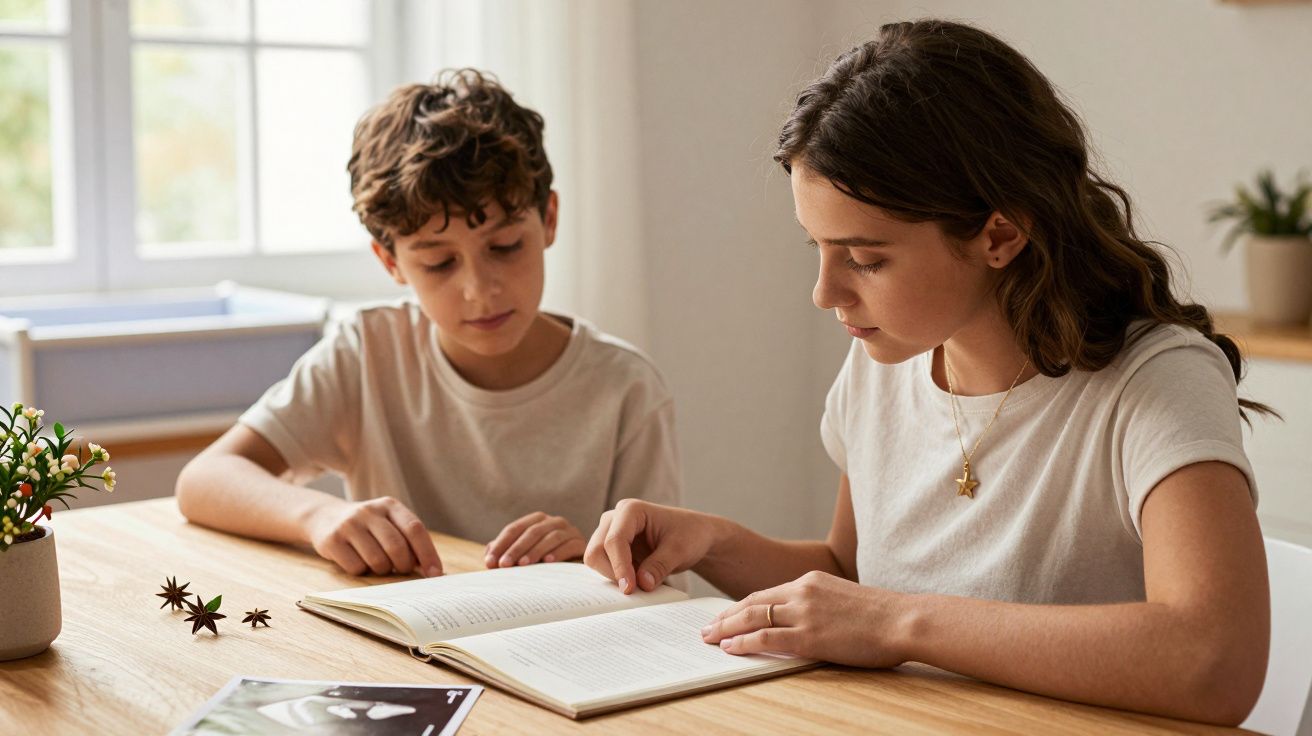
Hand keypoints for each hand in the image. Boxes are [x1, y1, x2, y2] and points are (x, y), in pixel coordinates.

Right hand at [304, 496, 442, 576]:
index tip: (435, 573)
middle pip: (397, 547)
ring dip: (382, 570)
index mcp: (390, 505)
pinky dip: (362, 572)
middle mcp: (369, 511)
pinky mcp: (332, 540)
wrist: (326, 517)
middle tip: (402, 570)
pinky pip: (357, 568)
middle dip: (404, 565)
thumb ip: (409, 541)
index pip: (414, 529)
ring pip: (377, 560)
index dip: (428, 553)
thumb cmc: (368, 528)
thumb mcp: (389, 524)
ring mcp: (349, 524)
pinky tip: (357, 561)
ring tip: (378, 564)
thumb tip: (431, 570)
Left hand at [484, 512, 586, 568]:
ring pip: (550, 537)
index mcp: (535, 520)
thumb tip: (489, 556)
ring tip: (523, 564)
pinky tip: (547, 562)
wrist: (574, 569)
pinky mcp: (580, 543)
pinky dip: (558, 552)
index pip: (514, 529)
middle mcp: (553, 521)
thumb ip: (504, 553)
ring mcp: (568, 531)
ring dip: (535, 550)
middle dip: (516, 548)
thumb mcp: (522, 556)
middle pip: (531, 531)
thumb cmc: (542, 563)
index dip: (501, 545)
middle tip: (504, 565)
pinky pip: (569, 545)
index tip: (490, 562)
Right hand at [584, 499, 717, 593]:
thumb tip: (642, 584)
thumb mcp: (680, 551)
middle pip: (596, 550)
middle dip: (612, 572)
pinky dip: (616, 577)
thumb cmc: (689, 535)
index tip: (629, 588)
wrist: (694, 536)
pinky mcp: (611, 548)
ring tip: (640, 582)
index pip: (614, 540)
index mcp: (631, 510)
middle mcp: (614, 518)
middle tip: (634, 589)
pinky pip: (603, 566)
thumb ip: (660, 566)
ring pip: (595, 559)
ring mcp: (610, 532)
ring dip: (613, 575)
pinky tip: (636, 580)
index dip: (619, 566)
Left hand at [700, 571, 909, 668]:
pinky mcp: (810, 635)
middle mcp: (803, 591)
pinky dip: (744, 643)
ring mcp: (805, 612)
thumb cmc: (881, 615)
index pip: (765, 593)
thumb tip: (803, 620)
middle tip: (706, 627)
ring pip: (753, 617)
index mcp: (811, 580)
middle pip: (752, 602)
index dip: (742, 606)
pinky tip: (730, 649)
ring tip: (709, 638)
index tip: (727, 615)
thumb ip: (819, 604)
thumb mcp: (843, 598)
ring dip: (726, 629)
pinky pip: (767, 638)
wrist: (903, 620)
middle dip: (726, 616)